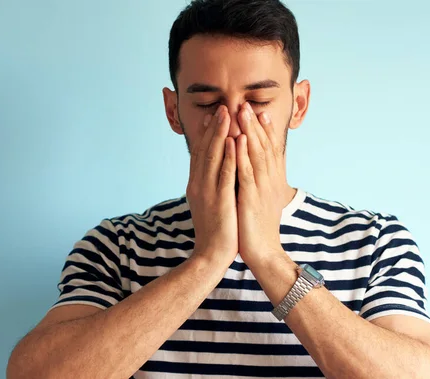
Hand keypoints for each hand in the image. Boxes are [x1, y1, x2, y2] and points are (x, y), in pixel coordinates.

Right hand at [186, 105, 237, 266]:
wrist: (210, 255)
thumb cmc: (215, 230)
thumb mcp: (209, 203)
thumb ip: (210, 185)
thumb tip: (214, 171)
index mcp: (196, 184)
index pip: (201, 153)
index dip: (207, 133)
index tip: (214, 115)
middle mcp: (198, 184)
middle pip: (205, 149)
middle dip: (214, 127)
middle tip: (222, 106)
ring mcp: (207, 191)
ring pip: (213, 156)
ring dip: (220, 133)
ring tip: (227, 114)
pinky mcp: (219, 200)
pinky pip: (224, 174)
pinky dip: (228, 155)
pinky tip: (233, 141)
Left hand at [236, 102, 287, 264]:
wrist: (263, 253)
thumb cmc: (259, 227)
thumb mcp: (263, 201)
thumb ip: (262, 184)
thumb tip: (258, 172)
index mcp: (271, 182)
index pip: (271, 151)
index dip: (266, 131)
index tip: (261, 112)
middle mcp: (269, 182)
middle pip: (264, 147)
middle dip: (256, 124)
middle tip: (249, 104)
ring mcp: (261, 189)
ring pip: (257, 155)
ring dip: (250, 132)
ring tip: (244, 112)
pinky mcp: (251, 199)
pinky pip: (247, 173)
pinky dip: (243, 155)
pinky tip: (239, 140)